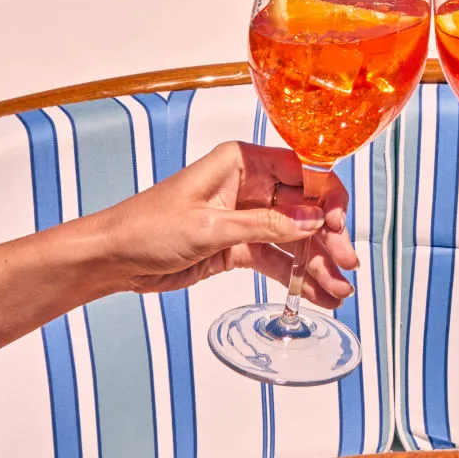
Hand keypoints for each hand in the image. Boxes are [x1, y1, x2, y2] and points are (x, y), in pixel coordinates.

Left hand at [89, 141, 356, 304]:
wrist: (113, 258)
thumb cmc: (147, 227)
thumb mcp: (210, 226)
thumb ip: (264, 225)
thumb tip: (312, 222)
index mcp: (241, 162)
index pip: (301, 171)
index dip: (325, 197)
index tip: (337, 225)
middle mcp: (249, 185)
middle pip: (304, 208)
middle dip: (326, 237)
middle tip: (345, 264)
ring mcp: (246, 217)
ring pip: (295, 238)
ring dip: (317, 263)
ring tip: (338, 292)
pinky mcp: (239, 245)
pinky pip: (277, 259)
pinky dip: (297, 277)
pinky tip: (317, 295)